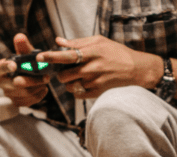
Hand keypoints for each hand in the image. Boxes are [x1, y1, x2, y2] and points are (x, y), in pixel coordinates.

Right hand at [0, 33, 49, 106]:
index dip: (6, 66)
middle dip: (31, 81)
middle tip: (45, 77)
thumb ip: (23, 47)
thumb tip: (20, 37)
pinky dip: (38, 95)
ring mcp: (9, 94)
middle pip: (15, 84)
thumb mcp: (26, 54)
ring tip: (46, 81)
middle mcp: (2, 82)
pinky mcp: (16, 102)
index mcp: (1, 69)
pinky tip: (44, 89)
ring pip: (24, 94)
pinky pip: (28, 101)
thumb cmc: (26, 63)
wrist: (31, 77)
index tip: (14, 65)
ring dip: (38, 87)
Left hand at [43, 35, 160, 98]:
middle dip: (60, 72)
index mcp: (92, 53)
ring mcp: (94, 82)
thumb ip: (78, 42)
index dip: (52, 56)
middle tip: (65, 69)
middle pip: (64, 74)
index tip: (40, 57)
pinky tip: (82, 83)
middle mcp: (92, 68)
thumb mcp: (99, 41)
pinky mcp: (96, 93)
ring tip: (76, 75)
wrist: (136, 70)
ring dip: (68, 81)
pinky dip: (75, 89)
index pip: (67, 55)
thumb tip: (58, 41)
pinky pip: (77, 94)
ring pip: (69, 85)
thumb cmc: (117, 53)